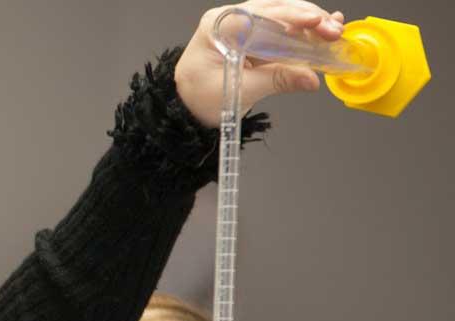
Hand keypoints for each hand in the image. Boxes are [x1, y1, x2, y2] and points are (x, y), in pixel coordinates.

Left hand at [175, 0, 345, 126]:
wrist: (188, 108)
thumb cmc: (200, 97)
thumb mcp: (239, 91)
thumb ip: (276, 81)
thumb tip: (310, 78)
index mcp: (218, 26)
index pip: (260, 13)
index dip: (291, 16)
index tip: (315, 22)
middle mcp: (230, 19)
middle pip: (276, 10)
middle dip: (308, 19)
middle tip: (334, 31)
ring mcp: (243, 26)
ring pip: (282, 17)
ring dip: (311, 24)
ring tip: (335, 31)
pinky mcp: (255, 37)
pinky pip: (282, 29)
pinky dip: (304, 32)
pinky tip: (325, 31)